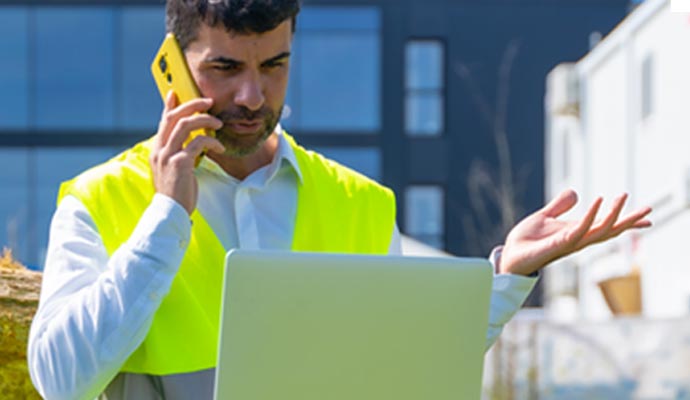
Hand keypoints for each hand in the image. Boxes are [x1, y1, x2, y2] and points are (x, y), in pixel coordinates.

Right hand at [150, 91, 224, 214]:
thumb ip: (178, 154)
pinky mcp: (180, 163)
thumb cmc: (177, 193)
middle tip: (208, 102)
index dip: (169, 106)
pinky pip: (197, 143)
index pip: (163, 122)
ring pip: (185, 125)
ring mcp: (168, 155)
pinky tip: (220, 147)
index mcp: (158, 150)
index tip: (174, 93)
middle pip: (174, 117)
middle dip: (192, 105)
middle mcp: (160, 150)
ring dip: (204, 120)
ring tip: (218, 123)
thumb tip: (191, 143)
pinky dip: (211, 141)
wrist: (170, 212)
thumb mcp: (174, 170)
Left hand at [499, 189, 651, 275]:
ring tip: (622, 196)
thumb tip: (574, 192)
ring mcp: (570, 243)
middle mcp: (578, 239)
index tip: (647, 215)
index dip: (627, 221)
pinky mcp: (558, 244)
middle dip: (629, 220)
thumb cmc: (526, 240)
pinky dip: (590, 216)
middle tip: (649, 207)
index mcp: (577, 232)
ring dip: (613, 214)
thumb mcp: (544, 217)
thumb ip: (559, 206)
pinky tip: (598, 201)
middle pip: (610, 230)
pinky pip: (579, 230)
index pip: (607, 226)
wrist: (509, 255)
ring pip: (600, 230)